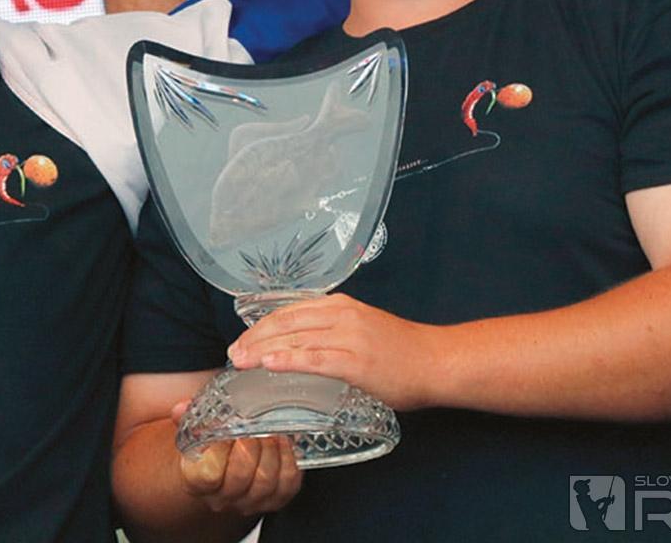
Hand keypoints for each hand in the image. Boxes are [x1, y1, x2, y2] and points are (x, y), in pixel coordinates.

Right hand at [170, 403, 301, 518]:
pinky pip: (287, 486)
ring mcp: (249, 503)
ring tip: (270, 431)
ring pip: (266, 482)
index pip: (209, 474)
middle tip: (253, 426)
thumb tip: (181, 409)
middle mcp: (221, 498)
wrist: (221, 471)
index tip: (227, 429)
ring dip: (271, 452)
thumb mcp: (193, 431)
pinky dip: (289, 461)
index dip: (221, 450)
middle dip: (251, 446)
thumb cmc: (207, 448)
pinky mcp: (274, 502)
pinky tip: (283, 443)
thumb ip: (187, 418)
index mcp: (196, 481)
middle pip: (241, 477)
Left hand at [229, 293, 444, 411]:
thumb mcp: (361, 327)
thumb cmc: (401, 351)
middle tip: (233, 354)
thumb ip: (332, 330)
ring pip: (295, 340)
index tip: (242, 340)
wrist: (437, 361)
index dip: (260, 326)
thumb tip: (300, 343)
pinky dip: (289, 360)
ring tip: (240, 361)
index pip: (289, 311)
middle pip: (285, 323)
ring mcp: (349, 337)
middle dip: (254, 338)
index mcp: (339, 305)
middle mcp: (341, 315)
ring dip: (262, 350)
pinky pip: (315, 359)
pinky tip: (269, 364)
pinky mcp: (356, 361)